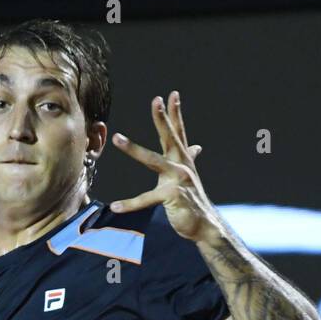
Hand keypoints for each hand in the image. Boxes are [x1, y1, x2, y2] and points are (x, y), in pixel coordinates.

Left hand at [107, 90, 223, 244]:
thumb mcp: (189, 177)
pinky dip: (130, 204)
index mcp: (183, 160)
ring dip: (133, 148)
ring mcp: (177, 179)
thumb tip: (196, 146)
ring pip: (152, 160)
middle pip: (170, 137)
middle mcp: (182, 165)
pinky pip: (146, 199)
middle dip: (162, 118)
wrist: (204, 225)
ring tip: (117, 137)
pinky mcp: (171, 196)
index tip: (171, 94)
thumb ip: (188, 159)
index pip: (178, 132)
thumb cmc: (193, 201)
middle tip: (156, 100)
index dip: (175, 113)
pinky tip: (115, 206)